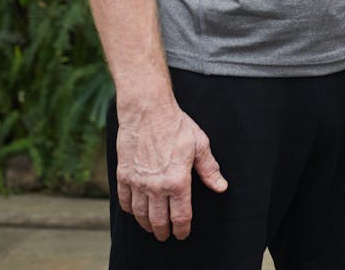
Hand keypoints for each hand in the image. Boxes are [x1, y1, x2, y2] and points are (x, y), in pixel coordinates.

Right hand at [116, 104, 227, 240]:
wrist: (147, 110)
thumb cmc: (175, 124)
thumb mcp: (199, 144)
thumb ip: (209, 169)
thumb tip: (221, 186)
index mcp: (177, 181)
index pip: (180, 216)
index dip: (182, 229)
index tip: (182, 233)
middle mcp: (156, 186)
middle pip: (159, 221)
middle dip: (163, 231)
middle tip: (165, 235)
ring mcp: (138, 181)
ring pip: (141, 214)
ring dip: (146, 224)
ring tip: (151, 227)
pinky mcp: (124, 175)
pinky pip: (125, 201)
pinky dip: (130, 210)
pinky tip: (135, 210)